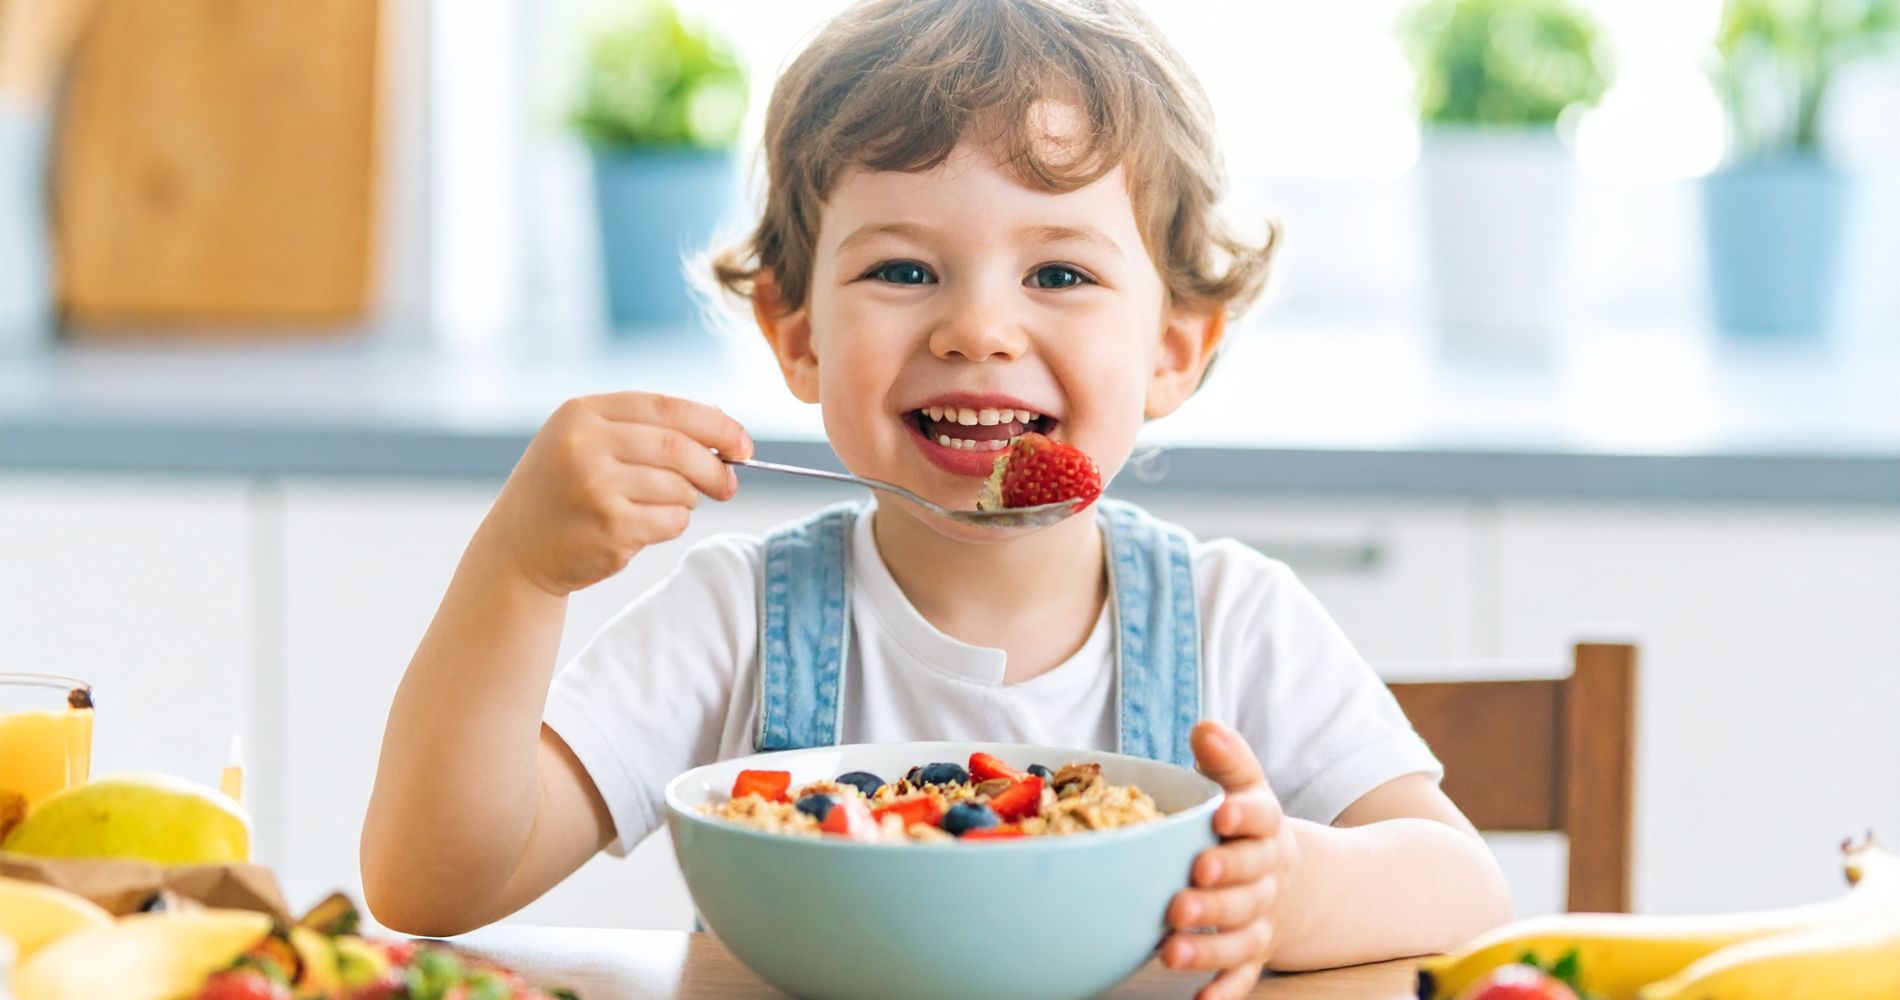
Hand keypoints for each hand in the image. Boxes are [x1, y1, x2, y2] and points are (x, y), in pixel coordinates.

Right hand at [481, 392, 751, 595]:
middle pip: (679, 448)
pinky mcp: (608, 526)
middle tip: (729, 485)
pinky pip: (671, 521)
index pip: (668, 408)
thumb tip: (723, 429)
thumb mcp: (587, 442)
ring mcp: (595, 486)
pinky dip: (672, 524)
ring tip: (662, 505)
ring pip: (679, 488)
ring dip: (688, 500)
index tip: (743, 445)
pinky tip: (644, 527)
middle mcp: (584, 444)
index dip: (716, 424)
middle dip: (715, 467)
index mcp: (581, 413)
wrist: (517, 549)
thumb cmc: (565, 491)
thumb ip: (645, 429)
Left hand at [1163, 720, 1298, 999]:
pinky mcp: (1253, 955)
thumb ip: (1227, 760)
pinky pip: (1243, 978)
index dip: (1245, 816)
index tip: (1223, 814)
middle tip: (1185, 894)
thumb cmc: (1248, 828)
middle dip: (1218, 892)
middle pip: (1249, 886)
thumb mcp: (1245, 787)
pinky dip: (1225, 991)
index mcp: (1265, 829)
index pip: (1262, 818)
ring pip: (1241, 936)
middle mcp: (1268, 877)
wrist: (1291, 879)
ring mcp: (1262, 919)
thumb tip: (1204, 728)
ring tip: (1171, 948)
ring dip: (1210, 945)